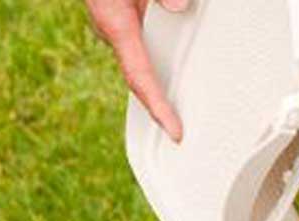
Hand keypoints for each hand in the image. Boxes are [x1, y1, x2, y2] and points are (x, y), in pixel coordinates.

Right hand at [86, 0, 189, 141]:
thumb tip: (178, 5)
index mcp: (115, 24)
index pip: (139, 76)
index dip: (158, 106)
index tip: (174, 130)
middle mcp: (113, 30)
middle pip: (143, 74)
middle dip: (163, 102)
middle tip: (185, 131)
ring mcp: (116, 26)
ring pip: (144, 57)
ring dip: (164, 78)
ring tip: (183, 108)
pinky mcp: (122, 19)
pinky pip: (143, 44)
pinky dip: (161, 57)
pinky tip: (182, 66)